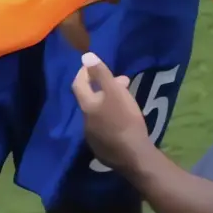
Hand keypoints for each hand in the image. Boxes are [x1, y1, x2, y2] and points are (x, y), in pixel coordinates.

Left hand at [71, 51, 150, 173]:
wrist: (133, 156)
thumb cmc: (125, 120)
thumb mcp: (116, 92)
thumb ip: (101, 74)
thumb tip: (86, 56)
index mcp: (87, 106)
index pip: (78, 84)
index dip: (85, 72)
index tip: (95, 66)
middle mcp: (85, 121)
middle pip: (90, 99)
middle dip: (103, 87)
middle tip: (122, 83)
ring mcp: (92, 137)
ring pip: (97, 114)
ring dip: (108, 103)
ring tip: (125, 100)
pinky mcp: (101, 149)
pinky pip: (103, 128)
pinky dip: (111, 118)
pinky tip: (124, 120)